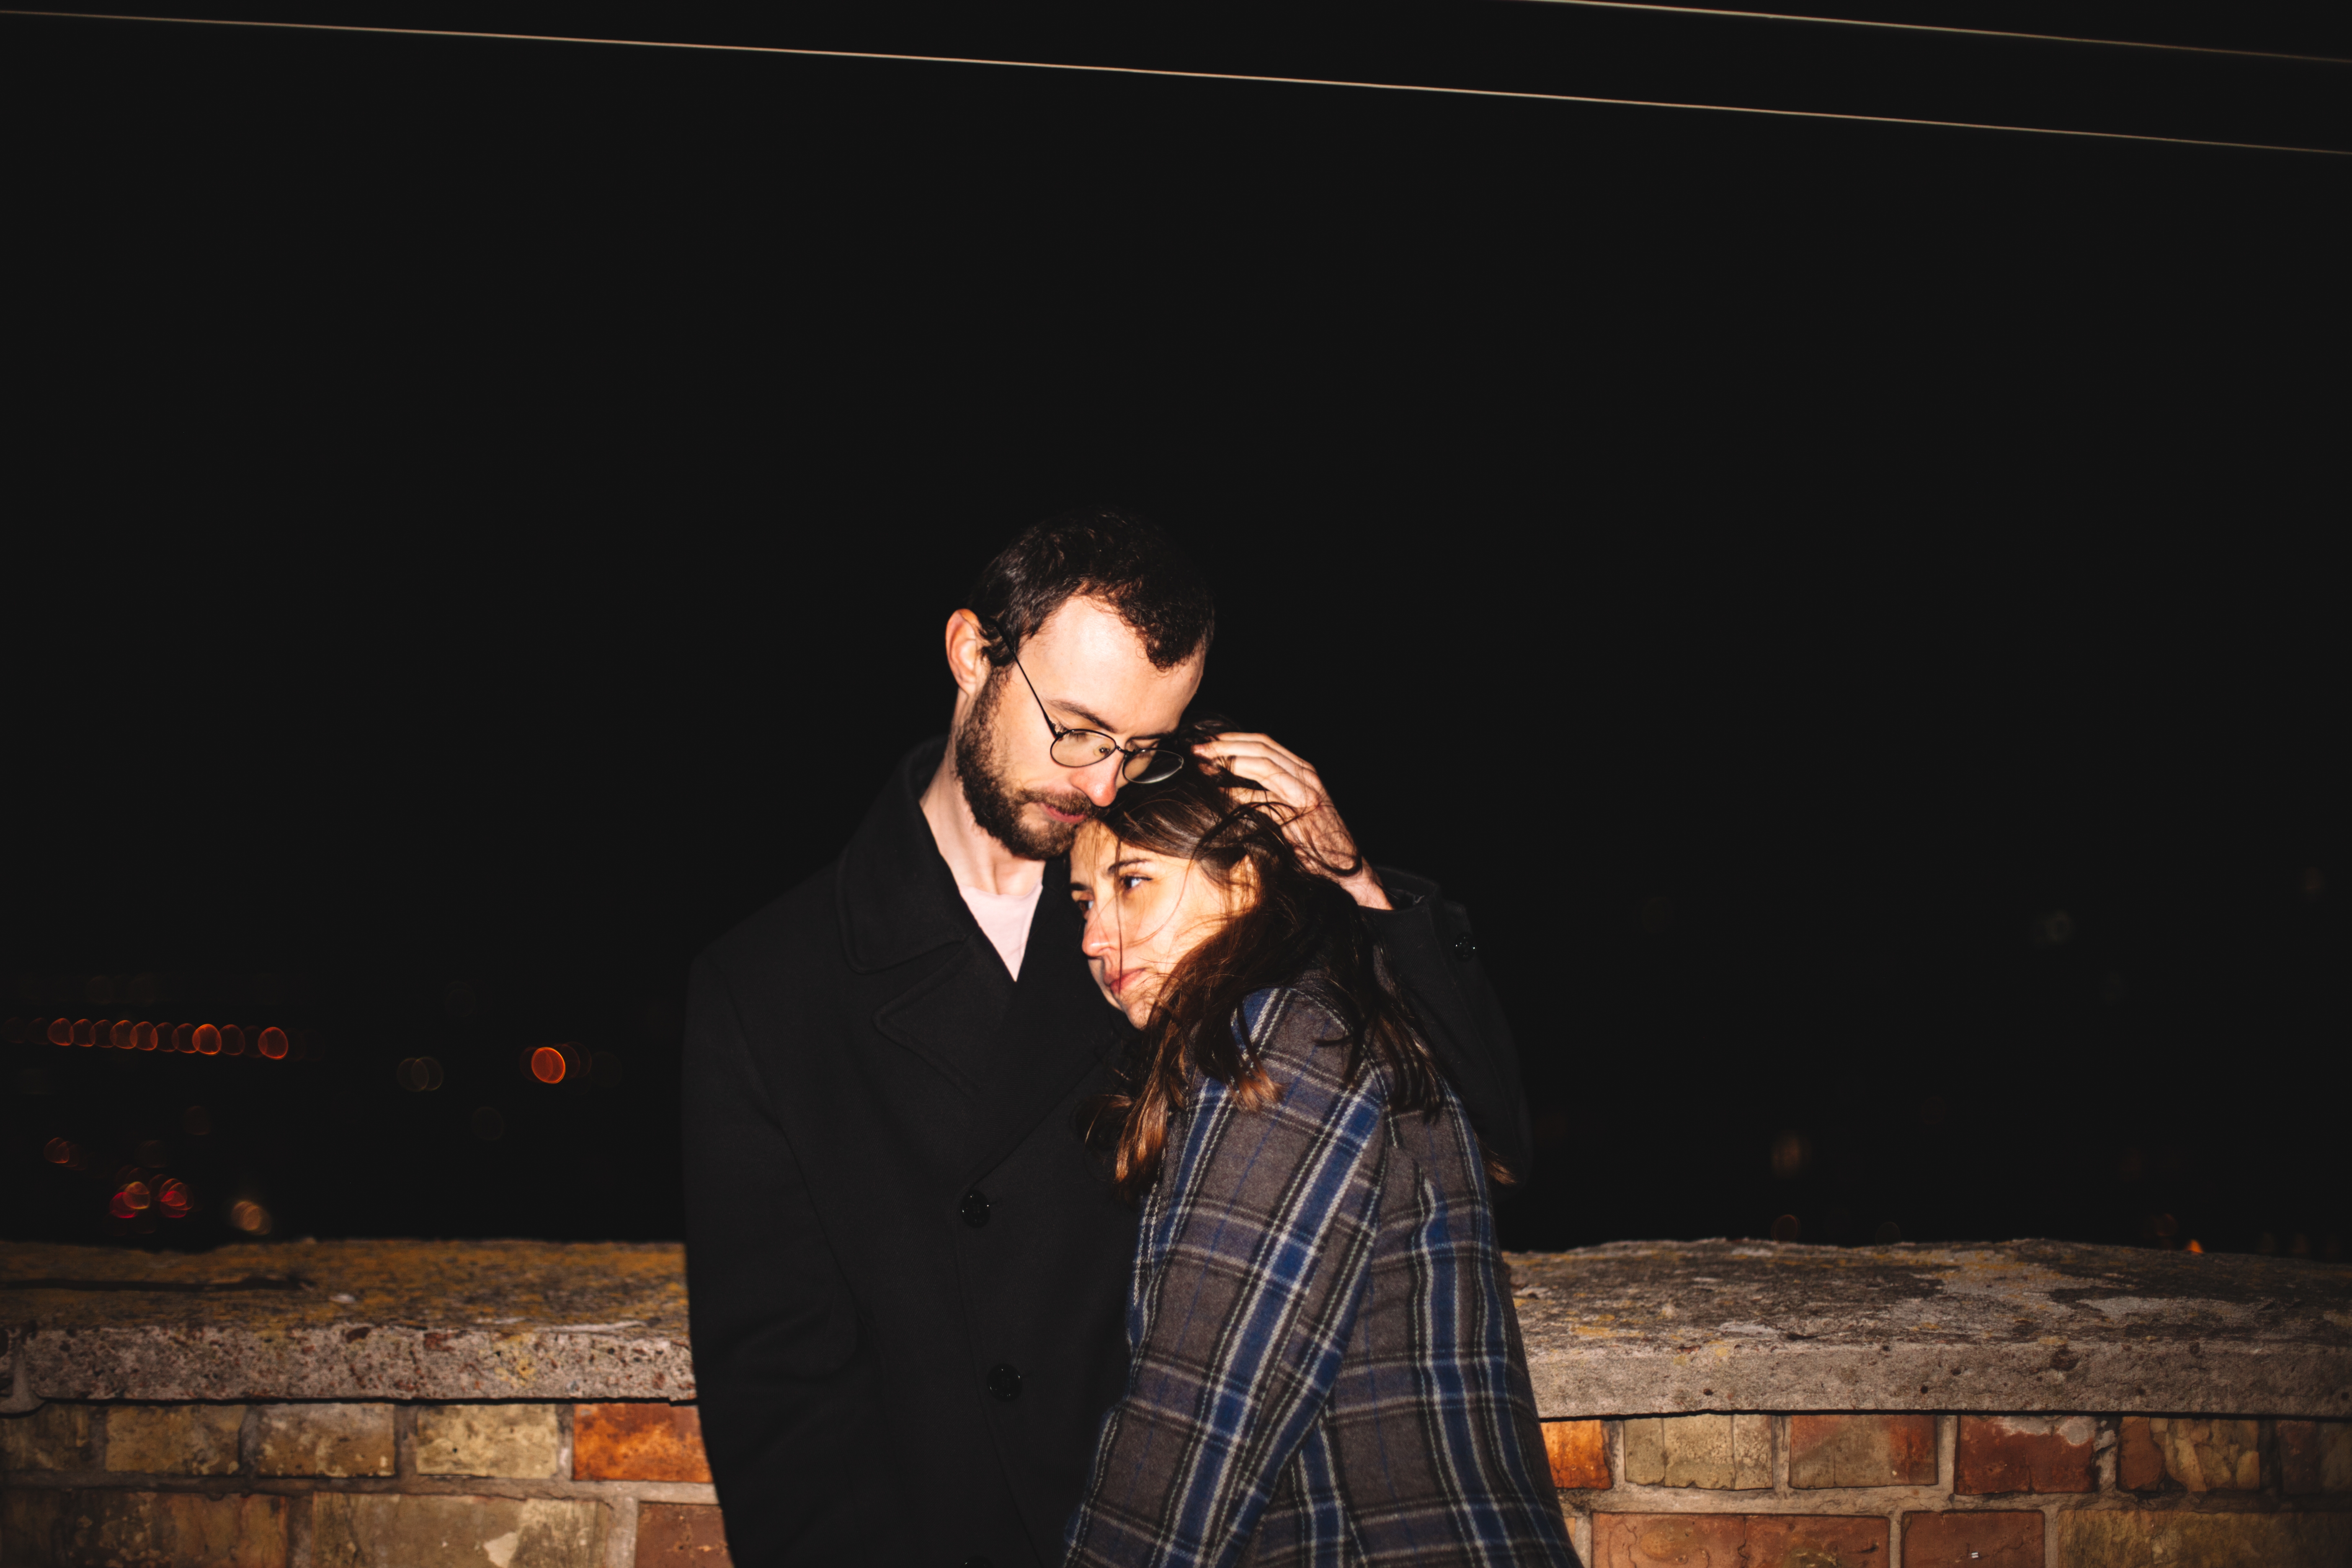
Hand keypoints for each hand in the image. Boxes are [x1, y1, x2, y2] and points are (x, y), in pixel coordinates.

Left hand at [1191, 732, 1390, 909]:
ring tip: (1204, 766)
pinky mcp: (1298, 818)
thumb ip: (1275, 787)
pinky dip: (1238, 796)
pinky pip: (1262, 801)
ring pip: (1264, 767)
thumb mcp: (1297, 804)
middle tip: (1198, 751)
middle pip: (1262, 749)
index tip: (1209, 743)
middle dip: (1226, 747)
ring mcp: (1304, 796)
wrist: (1347, 866)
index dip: (1234, 739)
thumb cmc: (1319, 839)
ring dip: (1230, 763)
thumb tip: (1235, 777)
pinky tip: (1219, 796)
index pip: (1265, 744)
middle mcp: (1306, 777)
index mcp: (1304, 771)